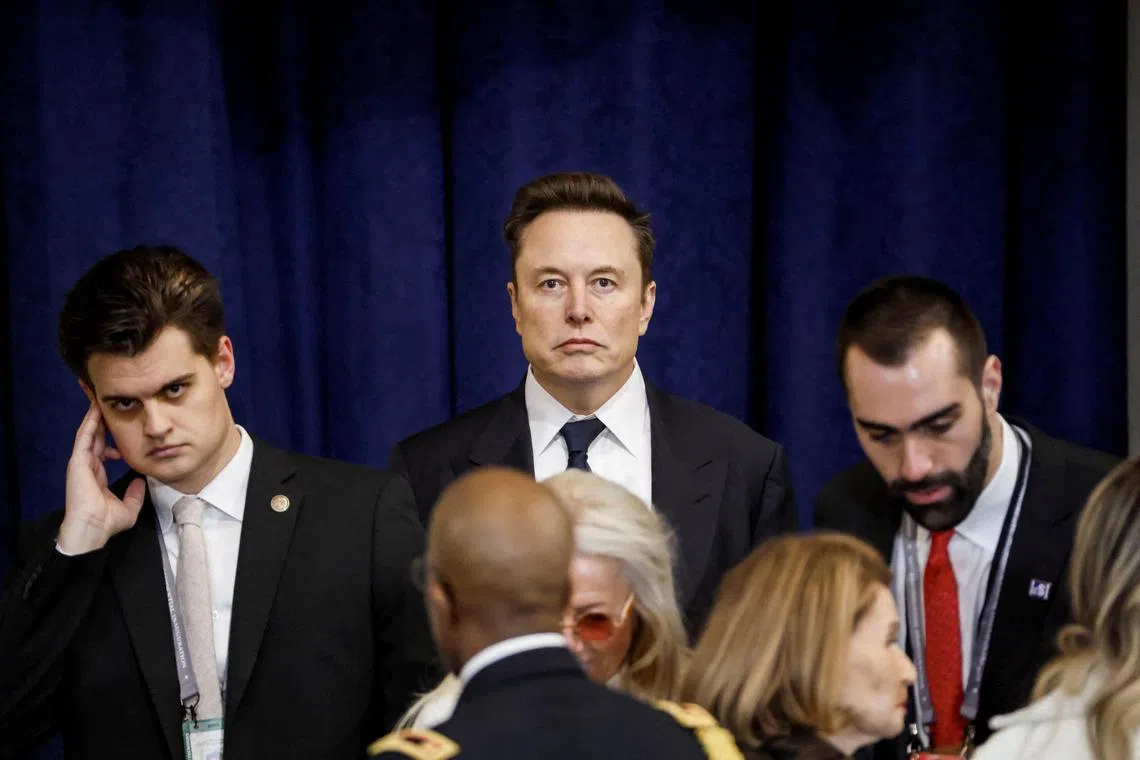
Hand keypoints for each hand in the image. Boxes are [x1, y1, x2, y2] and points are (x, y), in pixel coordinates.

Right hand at [57, 403, 144, 554]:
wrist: (92, 529)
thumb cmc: (106, 522)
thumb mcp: (128, 507)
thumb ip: (135, 494)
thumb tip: (142, 482)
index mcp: (97, 475)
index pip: (104, 450)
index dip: (112, 437)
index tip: (123, 426)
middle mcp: (88, 466)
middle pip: (95, 437)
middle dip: (102, 420)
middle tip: (110, 403)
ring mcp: (81, 463)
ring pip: (89, 433)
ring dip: (94, 416)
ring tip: (101, 398)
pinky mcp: (77, 462)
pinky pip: (84, 437)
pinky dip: (90, 423)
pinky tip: (96, 410)